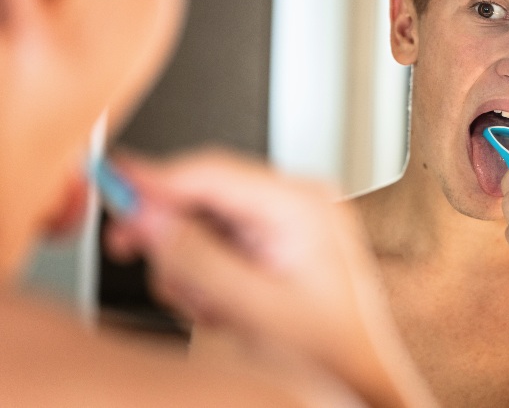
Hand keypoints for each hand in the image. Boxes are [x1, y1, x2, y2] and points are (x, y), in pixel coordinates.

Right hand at [104, 148, 435, 407]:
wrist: (358, 372)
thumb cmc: (329, 346)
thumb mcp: (255, 308)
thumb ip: (196, 262)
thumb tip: (147, 219)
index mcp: (302, 203)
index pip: (212, 172)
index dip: (155, 179)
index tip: (114, 184)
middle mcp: (297, 198)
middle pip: (205, 193)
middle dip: (173, 235)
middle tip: (138, 256)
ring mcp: (289, 215)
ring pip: (207, 218)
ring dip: (193, 264)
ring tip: (217, 307)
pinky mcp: (279, 234)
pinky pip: (223, 236)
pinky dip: (209, 269)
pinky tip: (226, 302)